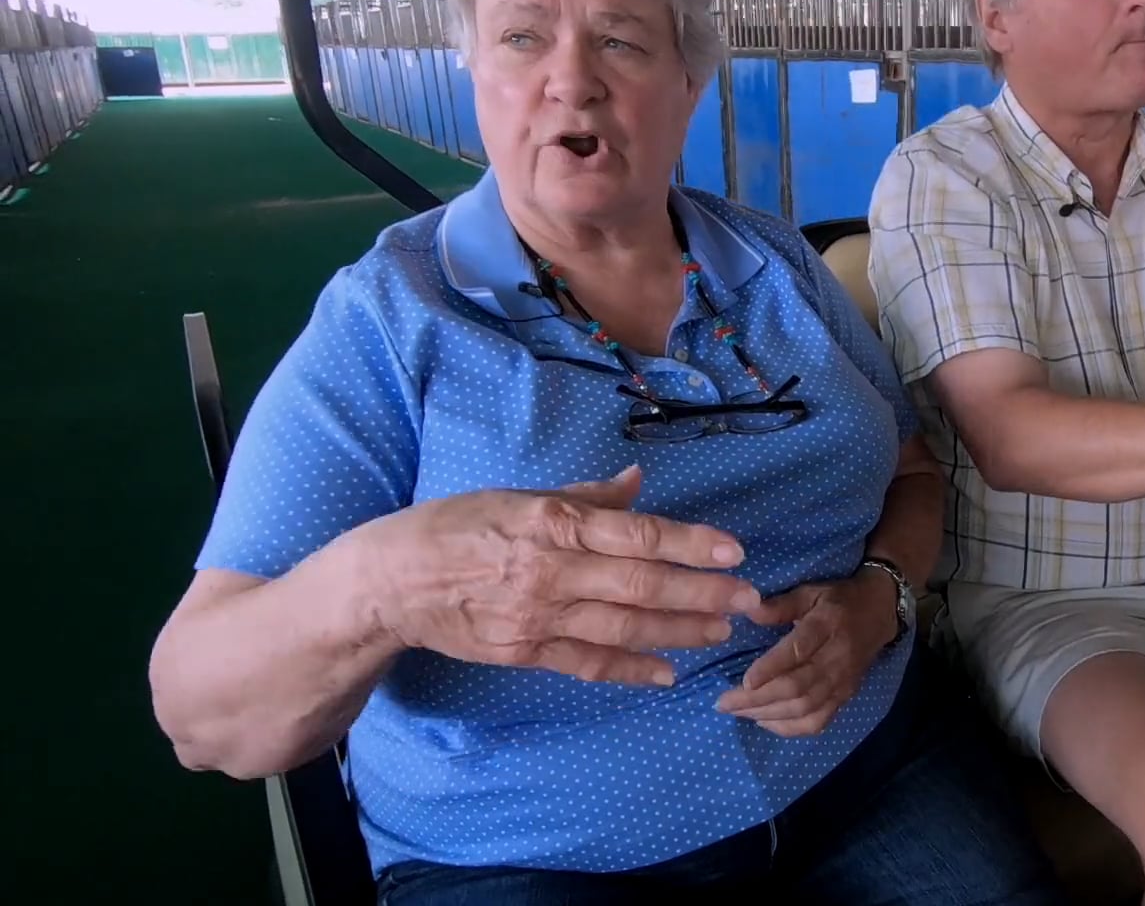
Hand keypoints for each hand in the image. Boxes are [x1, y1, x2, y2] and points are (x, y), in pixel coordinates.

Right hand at [356, 466, 757, 686]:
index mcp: (553, 523)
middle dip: (702, 593)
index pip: (637, 534)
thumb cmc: (455, 527)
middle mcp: (551, 571)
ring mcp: (537, 617)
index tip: (735, 550)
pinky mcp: (523, 653)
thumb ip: (584, 498)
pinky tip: (667, 671)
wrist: (387, 583)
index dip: (692, 543)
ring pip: (623, 628)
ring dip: (678, 631)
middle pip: (641, 586)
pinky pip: (587, 663)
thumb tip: (639, 482)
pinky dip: (630, 668)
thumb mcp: (518, 496)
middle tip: (749, 599)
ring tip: (720, 630)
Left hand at [714, 569, 896, 736]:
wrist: (880, 612)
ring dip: (768, 715)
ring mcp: (843, 682)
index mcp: (827, 625)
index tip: (744, 681)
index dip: (771, 669)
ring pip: (805, 708)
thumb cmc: (838, 600)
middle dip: (758, 699)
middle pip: (797, 687)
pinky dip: (789, 728)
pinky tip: (765, 722)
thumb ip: (781, 605)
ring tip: (737, 712)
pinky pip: (817, 722)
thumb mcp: (811, 591)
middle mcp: (837, 657)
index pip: (798, 652)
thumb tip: (749, 613)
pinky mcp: (845, 697)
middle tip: (724, 703)